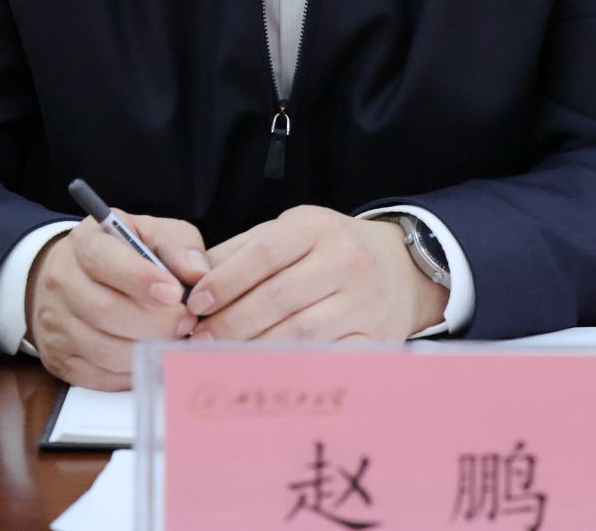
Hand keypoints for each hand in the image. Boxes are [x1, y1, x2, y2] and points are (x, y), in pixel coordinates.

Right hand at [25, 213, 208, 390]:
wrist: (72, 276)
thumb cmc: (121, 253)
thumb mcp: (149, 232)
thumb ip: (177, 244)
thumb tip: (198, 273)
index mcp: (85, 244)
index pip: (105, 261)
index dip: (141, 279)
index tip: (175, 293)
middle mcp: (62, 282)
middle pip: (105, 311)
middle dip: (154, 323)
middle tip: (185, 322)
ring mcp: (56, 323)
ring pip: (102, 349)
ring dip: (146, 351)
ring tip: (174, 341)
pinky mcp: (59, 358)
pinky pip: (98, 376)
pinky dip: (131, 374)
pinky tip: (151, 358)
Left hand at [186, 206, 446, 342]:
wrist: (402, 268)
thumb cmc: (332, 250)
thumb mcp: (293, 232)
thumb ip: (244, 250)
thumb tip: (193, 277)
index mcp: (317, 228)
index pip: (264, 253)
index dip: (225, 280)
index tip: (197, 303)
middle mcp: (345, 260)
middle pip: (277, 297)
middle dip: (231, 322)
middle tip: (200, 339)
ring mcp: (363, 301)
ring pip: (298, 331)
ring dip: (253, 347)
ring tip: (223, 356)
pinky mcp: (375, 336)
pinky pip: (325, 356)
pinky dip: (291, 364)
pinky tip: (265, 368)